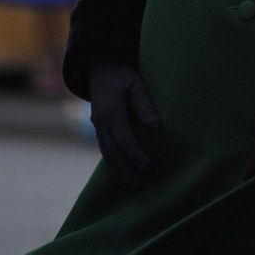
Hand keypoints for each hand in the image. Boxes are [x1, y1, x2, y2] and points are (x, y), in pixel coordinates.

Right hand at [89, 63, 160, 188]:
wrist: (100, 68)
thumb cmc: (122, 75)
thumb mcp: (136, 84)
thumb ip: (144, 105)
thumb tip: (157, 126)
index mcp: (110, 112)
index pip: (124, 140)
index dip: (136, 155)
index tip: (149, 166)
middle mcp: (100, 123)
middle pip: (113, 153)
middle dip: (127, 171)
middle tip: (142, 185)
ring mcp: (97, 127)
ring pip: (107, 155)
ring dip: (119, 172)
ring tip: (133, 186)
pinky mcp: (98, 128)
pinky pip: (105, 150)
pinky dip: (113, 164)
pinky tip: (122, 173)